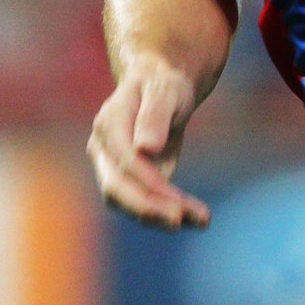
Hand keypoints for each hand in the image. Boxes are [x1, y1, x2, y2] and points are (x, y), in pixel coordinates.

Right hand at [87, 58, 210, 229]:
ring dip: (160, 215)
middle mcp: (103, 149)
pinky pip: (142, 200)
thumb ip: (154, 116)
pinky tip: (196, 217)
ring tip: (201, 219)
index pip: (126, 163)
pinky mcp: (127, 180)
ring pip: (127, 202)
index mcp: (109, 124)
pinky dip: (166, 211)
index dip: (150, 185)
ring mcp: (111, 167)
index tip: (178, 204)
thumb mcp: (165, 90)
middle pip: (116, 189)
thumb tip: (144, 149)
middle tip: (183, 220)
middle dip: (149, 208)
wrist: (159, 84)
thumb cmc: (163, 83)